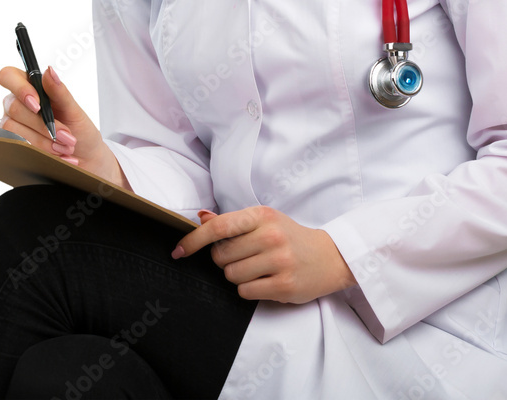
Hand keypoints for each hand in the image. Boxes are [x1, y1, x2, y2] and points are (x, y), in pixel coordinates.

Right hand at [0, 64, 129, 188]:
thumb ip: (59, 91)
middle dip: (42, 124)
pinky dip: (43, 150)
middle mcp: (19, 103)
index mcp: (32, 86)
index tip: (37, 105)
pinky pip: (19, 144)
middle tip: (65, 135)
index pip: (9, 76)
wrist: (85, 157)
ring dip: (44, 140)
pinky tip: (59, 154)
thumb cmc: (80, 129)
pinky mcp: (15, 142)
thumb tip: (49, 71)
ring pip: (14, 127)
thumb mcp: (74, 109)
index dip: (19, 89)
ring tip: (65, 147)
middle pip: (14, 106)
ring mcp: (15, 123)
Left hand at [171, 205, 356, 303]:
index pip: (219, 227)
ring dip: (237, 276)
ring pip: (231, 275)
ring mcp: (278, 261)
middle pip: (221, 256)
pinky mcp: (284, 285)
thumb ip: (232, 221)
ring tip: (256, 268)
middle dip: (224, 260)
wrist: (329, 257)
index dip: (194, 240)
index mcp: (262, 215)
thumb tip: (201, 217)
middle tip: (244, 257)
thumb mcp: (264, 221)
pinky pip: (245, 292)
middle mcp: (270, 235)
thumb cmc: (289, 236)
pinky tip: (264, 281)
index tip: (178, 251)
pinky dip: (248, 289)